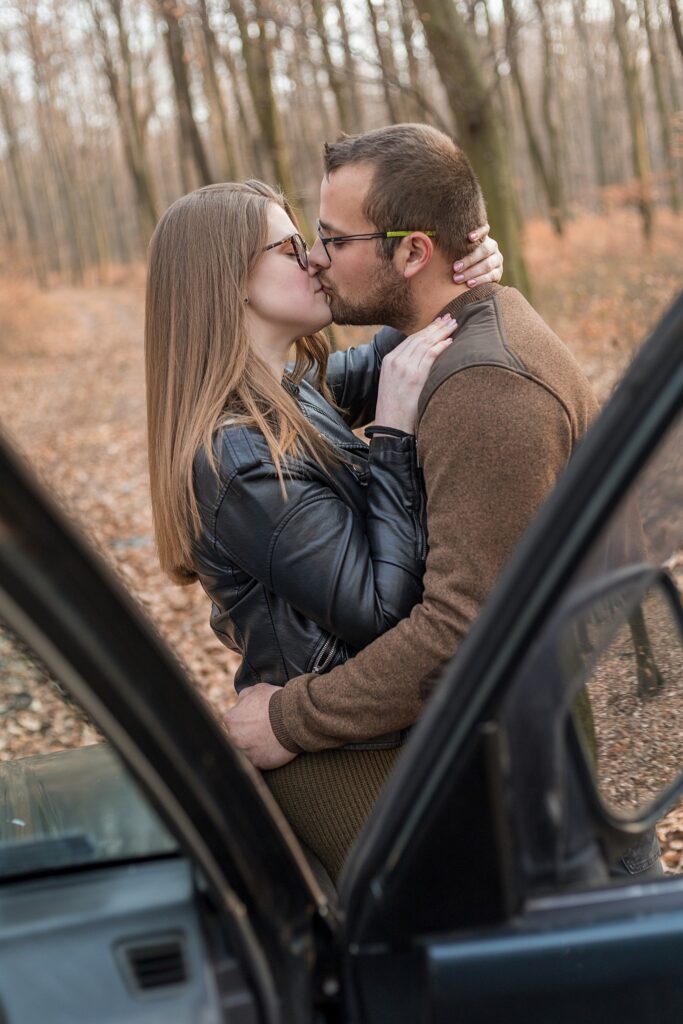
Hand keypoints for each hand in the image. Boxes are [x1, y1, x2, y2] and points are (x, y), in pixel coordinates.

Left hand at [224, 683, 296, 769]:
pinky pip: (260, 760)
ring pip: (249, 750)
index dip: (248, 719)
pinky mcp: (258, 763)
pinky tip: (276, 748)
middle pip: (240, 737)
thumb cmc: (275, 702)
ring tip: (273, 738)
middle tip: (267, 729)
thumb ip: (244, 696)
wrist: (293, 718)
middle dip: (251, 734)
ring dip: (258, 746)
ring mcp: (245, 752)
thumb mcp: (258, 689)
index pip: (235, 722)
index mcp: (231, 720)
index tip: (259, 719)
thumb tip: (241, 701)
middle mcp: (233, 737)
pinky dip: (267, 755)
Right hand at [374, 316, 456, 432]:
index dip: (426, 330)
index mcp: (388, 361)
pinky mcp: (415, 377)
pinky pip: (430, 355)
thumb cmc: (394, 409)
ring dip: (441, 332)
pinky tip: (450, 341)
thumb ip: (402, 369)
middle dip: (436, 326)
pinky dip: (441, 346)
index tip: (438, 322)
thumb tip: (420, 362)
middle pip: (419, 338)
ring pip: (426, 343)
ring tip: (453, 325)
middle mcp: (396, 361)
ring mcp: (405, 368)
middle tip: (450, 318)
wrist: (391, 426)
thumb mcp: (392, 384)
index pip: (410, 340)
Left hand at [453, 223, 502, 286]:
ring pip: (488, 264)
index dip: (479, 232)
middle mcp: (493, 247)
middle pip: (485, 250)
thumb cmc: (459, 259)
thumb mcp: (456, 250)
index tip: (469, 237)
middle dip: (469, 259)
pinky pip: (492, 276)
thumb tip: (422, 238)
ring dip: (472, 272)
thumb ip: (448, 244)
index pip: (485, 230)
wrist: (474, 276)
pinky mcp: (498, 273)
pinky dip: (480, 280)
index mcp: (483, 238)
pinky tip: (469, 284)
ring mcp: (497, 260)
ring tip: (457, 278)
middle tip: (455, 267)